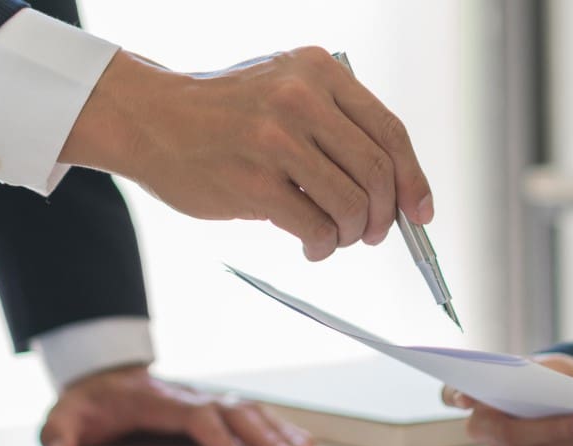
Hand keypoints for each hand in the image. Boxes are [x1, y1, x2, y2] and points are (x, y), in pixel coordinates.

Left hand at [39, 366, 313, 445]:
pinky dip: (280, 428)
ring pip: (251, 411)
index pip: (197, 417)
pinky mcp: (216, 408)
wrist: (106, 377)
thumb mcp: (66, 414)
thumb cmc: (94, 401)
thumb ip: (60, 434)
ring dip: (280, 432)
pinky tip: (301, 443)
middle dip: (265, 438)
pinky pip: (254, 415)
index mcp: (159, 402)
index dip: (218, 439)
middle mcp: (191, 398)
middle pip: (236, 412)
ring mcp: (207, 400)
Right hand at [60, 47, 432, 260]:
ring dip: (352, 234)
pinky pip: (317, 228)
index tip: (420, 212)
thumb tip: (393, 190)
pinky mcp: (255, 183)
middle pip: (378, 173)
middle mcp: (302, 99)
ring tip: (335, 237)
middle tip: (371, 232)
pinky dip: (324, 247)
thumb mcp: (287, 91)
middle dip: (383, 216)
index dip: (413, 179)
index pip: (390, 132)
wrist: (152, 120)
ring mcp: (277, 140)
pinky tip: (313, 245)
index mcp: (320, 72)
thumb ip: (337, 127)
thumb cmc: (226, 115)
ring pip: (351, 205)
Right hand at [442, 354, 572, 445]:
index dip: (457, 396)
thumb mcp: (539, 365)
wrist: (558, 388)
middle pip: (509, 435)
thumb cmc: (542, 373)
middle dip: (551, 430)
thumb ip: (540, 375)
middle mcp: (484, 428)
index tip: (466, 398)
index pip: (453, 395)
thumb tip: (560, 390)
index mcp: (474, 395)